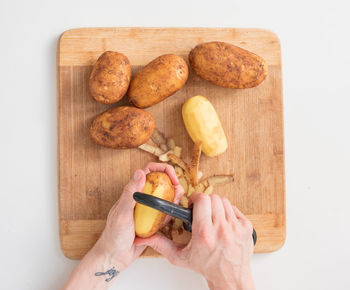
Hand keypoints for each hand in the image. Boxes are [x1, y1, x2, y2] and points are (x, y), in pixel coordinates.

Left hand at [62, 162, 183, 288]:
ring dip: (173, 198)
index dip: (163, 169)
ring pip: (166, 196)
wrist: (115, 256)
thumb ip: (131, 192)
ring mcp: (148, 208)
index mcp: (133, 191)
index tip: (172, 177)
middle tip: (177, 193)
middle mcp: (142, 196)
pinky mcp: (153, 219)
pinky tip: (166, 221)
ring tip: (172, 207)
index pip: (149, 170)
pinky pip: (166, 212)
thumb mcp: (122, 212)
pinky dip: (170, 213)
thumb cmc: (114, 235)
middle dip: (173, 184)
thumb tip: (140, 172)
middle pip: (162, 181)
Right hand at [136, 193, 254, 289]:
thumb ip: (161, 245)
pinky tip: (222, 222)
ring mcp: (236, 228)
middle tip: (201, 210)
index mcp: (205, 235)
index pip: (202, 200)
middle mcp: (222, 230)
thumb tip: (145, 238)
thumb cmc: (206, 267)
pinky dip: (228, 212)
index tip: (193, 203)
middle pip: (213, 198)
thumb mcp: (180, 258)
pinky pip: (235, 209)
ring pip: (225, 201)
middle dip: (205, 201)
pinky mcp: (246, 227)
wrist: (230, 278)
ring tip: (211, 216)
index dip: (195, 198)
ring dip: (216, 205)